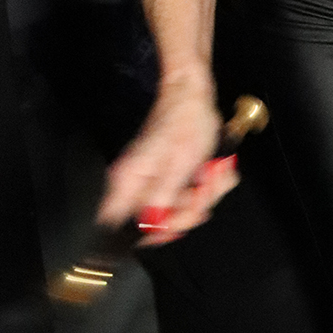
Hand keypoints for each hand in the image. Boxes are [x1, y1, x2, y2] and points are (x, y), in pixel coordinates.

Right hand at [96, 76, 236, 244]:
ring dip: (202, 198)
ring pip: (176, 211)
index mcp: (129, 182)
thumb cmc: (185, 123)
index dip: (149, 234)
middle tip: (202, 194)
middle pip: (155, 224)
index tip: (173, 227)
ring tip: (210, 176)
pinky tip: (211, 174)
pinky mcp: (167, 179)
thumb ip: (163, 198)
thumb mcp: (179, 164)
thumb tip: (151, 226)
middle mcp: (135, 185)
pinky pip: (186, 198)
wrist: (194, 98)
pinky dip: (204, 190)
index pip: (120, 226)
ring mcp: (152, 183)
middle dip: (187, 213)